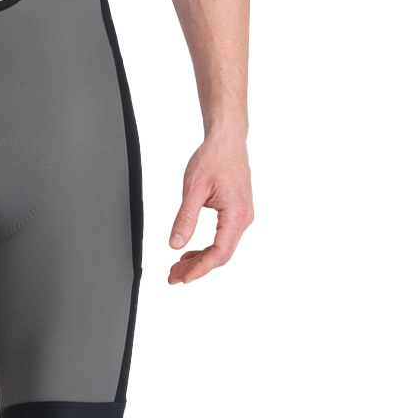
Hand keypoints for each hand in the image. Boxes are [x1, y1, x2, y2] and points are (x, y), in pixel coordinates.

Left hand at [168, 135, 252, 283]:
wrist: (227, 140)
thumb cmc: (213, 158)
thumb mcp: (194, 188)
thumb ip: (185, 218)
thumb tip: (175, 244)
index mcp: (236, 214)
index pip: (220, 252)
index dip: (200, 268)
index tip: (183, 278)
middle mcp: (244, 218)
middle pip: (221, 254)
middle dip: (197, 267)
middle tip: (173, 276)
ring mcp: (242, 216)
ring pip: (222, 248)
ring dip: (200, 259)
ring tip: (177, 266)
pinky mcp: (237, 212)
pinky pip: (223, 237)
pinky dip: (206, 247)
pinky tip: (190, 251)